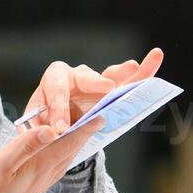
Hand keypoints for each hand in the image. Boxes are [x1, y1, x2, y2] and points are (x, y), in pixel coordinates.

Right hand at [0, 118, 105, 192]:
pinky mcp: (31, 190)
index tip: (102, 116)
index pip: (68, 143)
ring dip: (72, 144)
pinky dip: (58, 155)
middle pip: (70, 151)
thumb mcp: (0, 164)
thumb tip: (52, 129)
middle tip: (94, 117)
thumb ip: (26, 145)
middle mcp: (45, 177)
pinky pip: (53, 168)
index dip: (85, 129)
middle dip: (82, 134)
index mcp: (40, 167)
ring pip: (62, 160)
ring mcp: (39, 185)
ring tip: (79, 131)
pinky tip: (54, 153)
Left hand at [25, 48, 164, 133]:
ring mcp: (97, 83)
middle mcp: (76, 76)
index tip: (61, 128)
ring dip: (124, 73)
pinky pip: (130, 82)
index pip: (55, 88)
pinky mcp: (115, 92)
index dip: (58, 107)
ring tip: (133, 67)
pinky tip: (154, 58)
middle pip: (85, 75)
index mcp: (52, 82)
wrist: (59, 133)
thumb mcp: (38, 132)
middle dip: (95, 83)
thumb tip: (52, 134)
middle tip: (107, 89)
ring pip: (112, 76)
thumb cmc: (46, 128)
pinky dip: (143, 73)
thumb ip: (42, 133)